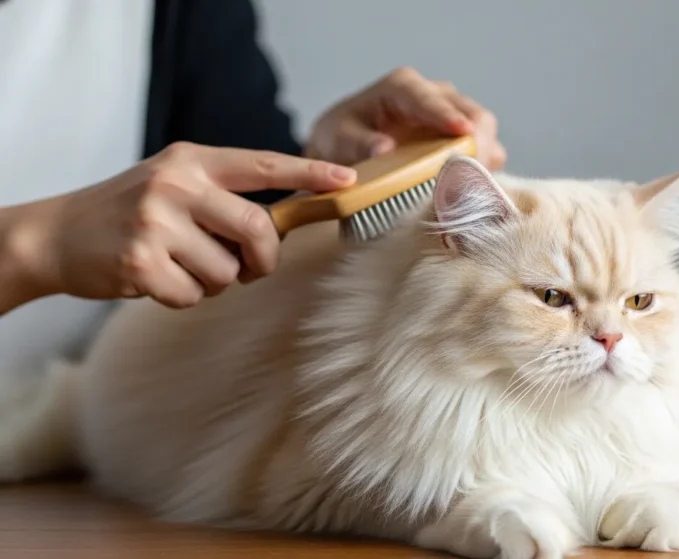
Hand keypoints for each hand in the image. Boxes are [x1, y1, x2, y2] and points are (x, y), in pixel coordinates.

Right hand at [3, 142, 354, 309]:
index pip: (263, 164)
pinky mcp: (140, 262)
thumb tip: (281, 226)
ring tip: (181, 266)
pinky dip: (183, 297)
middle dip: (263, 257)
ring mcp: (156, 222)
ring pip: (227, 271)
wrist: (56, 235)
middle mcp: (176, 184)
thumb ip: (223, 196)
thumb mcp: (174, 185)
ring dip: (215, 281)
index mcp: (192, 160)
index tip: (347, 180)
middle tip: (251, 267)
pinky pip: (194, 295)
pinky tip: (157, 280)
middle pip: (258, 228)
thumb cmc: (128, 213)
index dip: (310, 172)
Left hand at [305, 67, 505, 170]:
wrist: (346, 150)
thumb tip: (384, 148)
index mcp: (402, 87)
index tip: (462, 131)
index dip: (447, 115)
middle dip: (477, 143)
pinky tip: (474, 192)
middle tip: (472, 176)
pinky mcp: (462, 140)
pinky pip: (486, 151)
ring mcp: (453, 116)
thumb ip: (358, 143)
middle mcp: (435, 95)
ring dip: (484, 160)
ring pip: (485, 132)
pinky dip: (484, 170)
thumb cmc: (341, 139)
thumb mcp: (338, 140)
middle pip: (472, 113)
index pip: (430, 98)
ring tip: (474, 189)